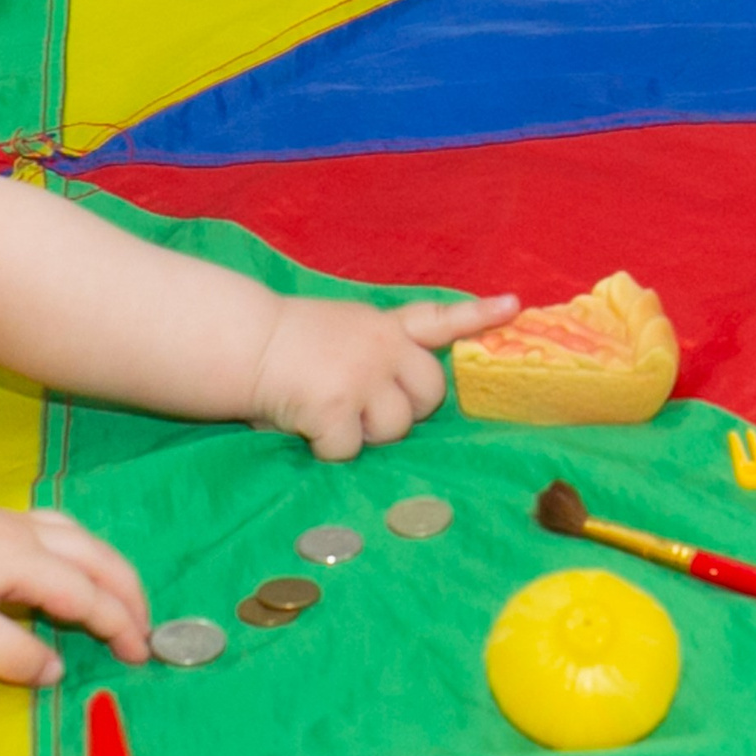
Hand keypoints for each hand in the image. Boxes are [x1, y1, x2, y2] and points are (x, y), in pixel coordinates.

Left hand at [0, 492, 150, 684]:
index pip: (88, 594)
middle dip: (128, 593)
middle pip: (96, 557)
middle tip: (146, 631)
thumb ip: (13, 653)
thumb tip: (57, 670)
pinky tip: (65, 570)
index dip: (118, 626)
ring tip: (118, 600)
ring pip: (78, 537)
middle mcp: (24, 533)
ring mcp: (4, 522)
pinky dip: (79, 553)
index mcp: (24, 559)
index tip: (140, 658)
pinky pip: (55, 531)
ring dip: (106, 569)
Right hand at [247, 289, 520, 460]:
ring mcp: (362, 376)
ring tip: (325, 411)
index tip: (515, 306)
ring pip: (394, 430)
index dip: (479, 315)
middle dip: (403, 411)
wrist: (241, 342)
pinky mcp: (338, 407)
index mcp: (381, 325)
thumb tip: (400, 391)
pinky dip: (328, 449)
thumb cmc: (283, 341)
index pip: (437, 319)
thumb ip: (375, 351)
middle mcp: (381, 346)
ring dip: (364, 433)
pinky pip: (350, 450)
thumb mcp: (340, 328)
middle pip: (430, 395)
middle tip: (361, 407)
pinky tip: (305, 426)